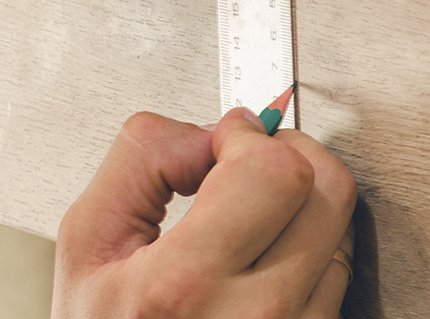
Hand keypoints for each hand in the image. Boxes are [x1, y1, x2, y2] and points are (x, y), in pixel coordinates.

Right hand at [55, 108, 357, 317]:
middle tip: (251, 161)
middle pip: (328, 189)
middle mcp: (255, 315)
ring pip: (342, 224)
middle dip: (290, 154)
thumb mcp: (88, 247)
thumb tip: (214, 130)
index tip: (230, 139)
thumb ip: (142, 164)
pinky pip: (341, 268)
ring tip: (252, 210)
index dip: (251, 138)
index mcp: (182, 286)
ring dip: (302, 199)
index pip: (273, 172)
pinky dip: (311, 243)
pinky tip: (267, 250)